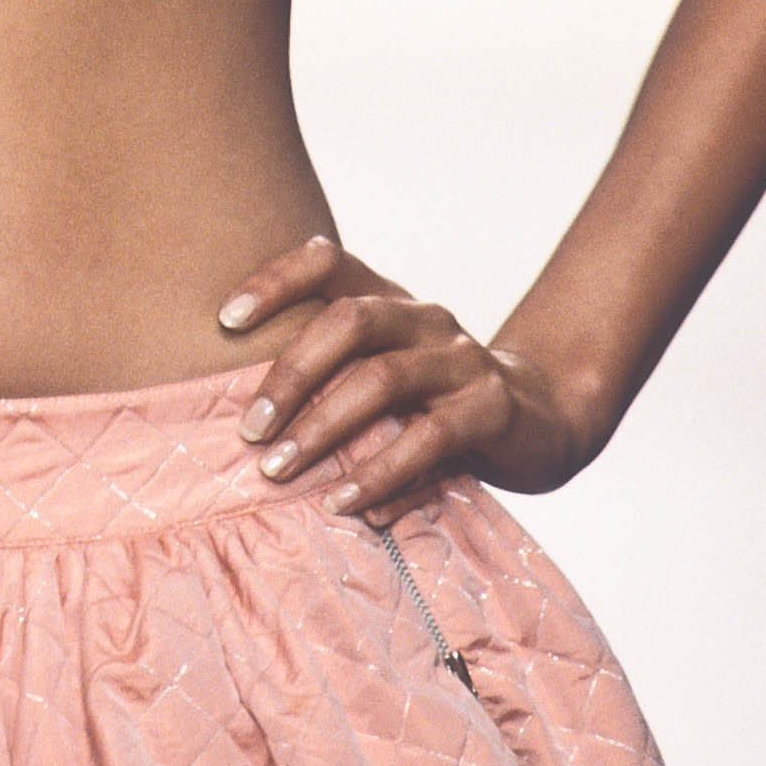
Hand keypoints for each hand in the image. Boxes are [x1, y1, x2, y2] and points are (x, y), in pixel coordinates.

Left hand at [217, 234, 598, 526]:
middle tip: (248, 427)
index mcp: (390, 300)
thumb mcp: (383, 380)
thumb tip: (244, 426)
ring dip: (323, 428)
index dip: (275, 280)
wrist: (540, 421)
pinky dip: (380, 473)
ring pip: (383, 380)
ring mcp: (461, 360)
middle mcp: (424, 318)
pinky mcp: (491, 409)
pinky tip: (343, 503)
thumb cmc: (434, 401)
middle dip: (291, 373)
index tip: (224, 320)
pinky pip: (428, 440)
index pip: (328, 261)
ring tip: (277, 469)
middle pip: (349, 321)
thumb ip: (329, 385)